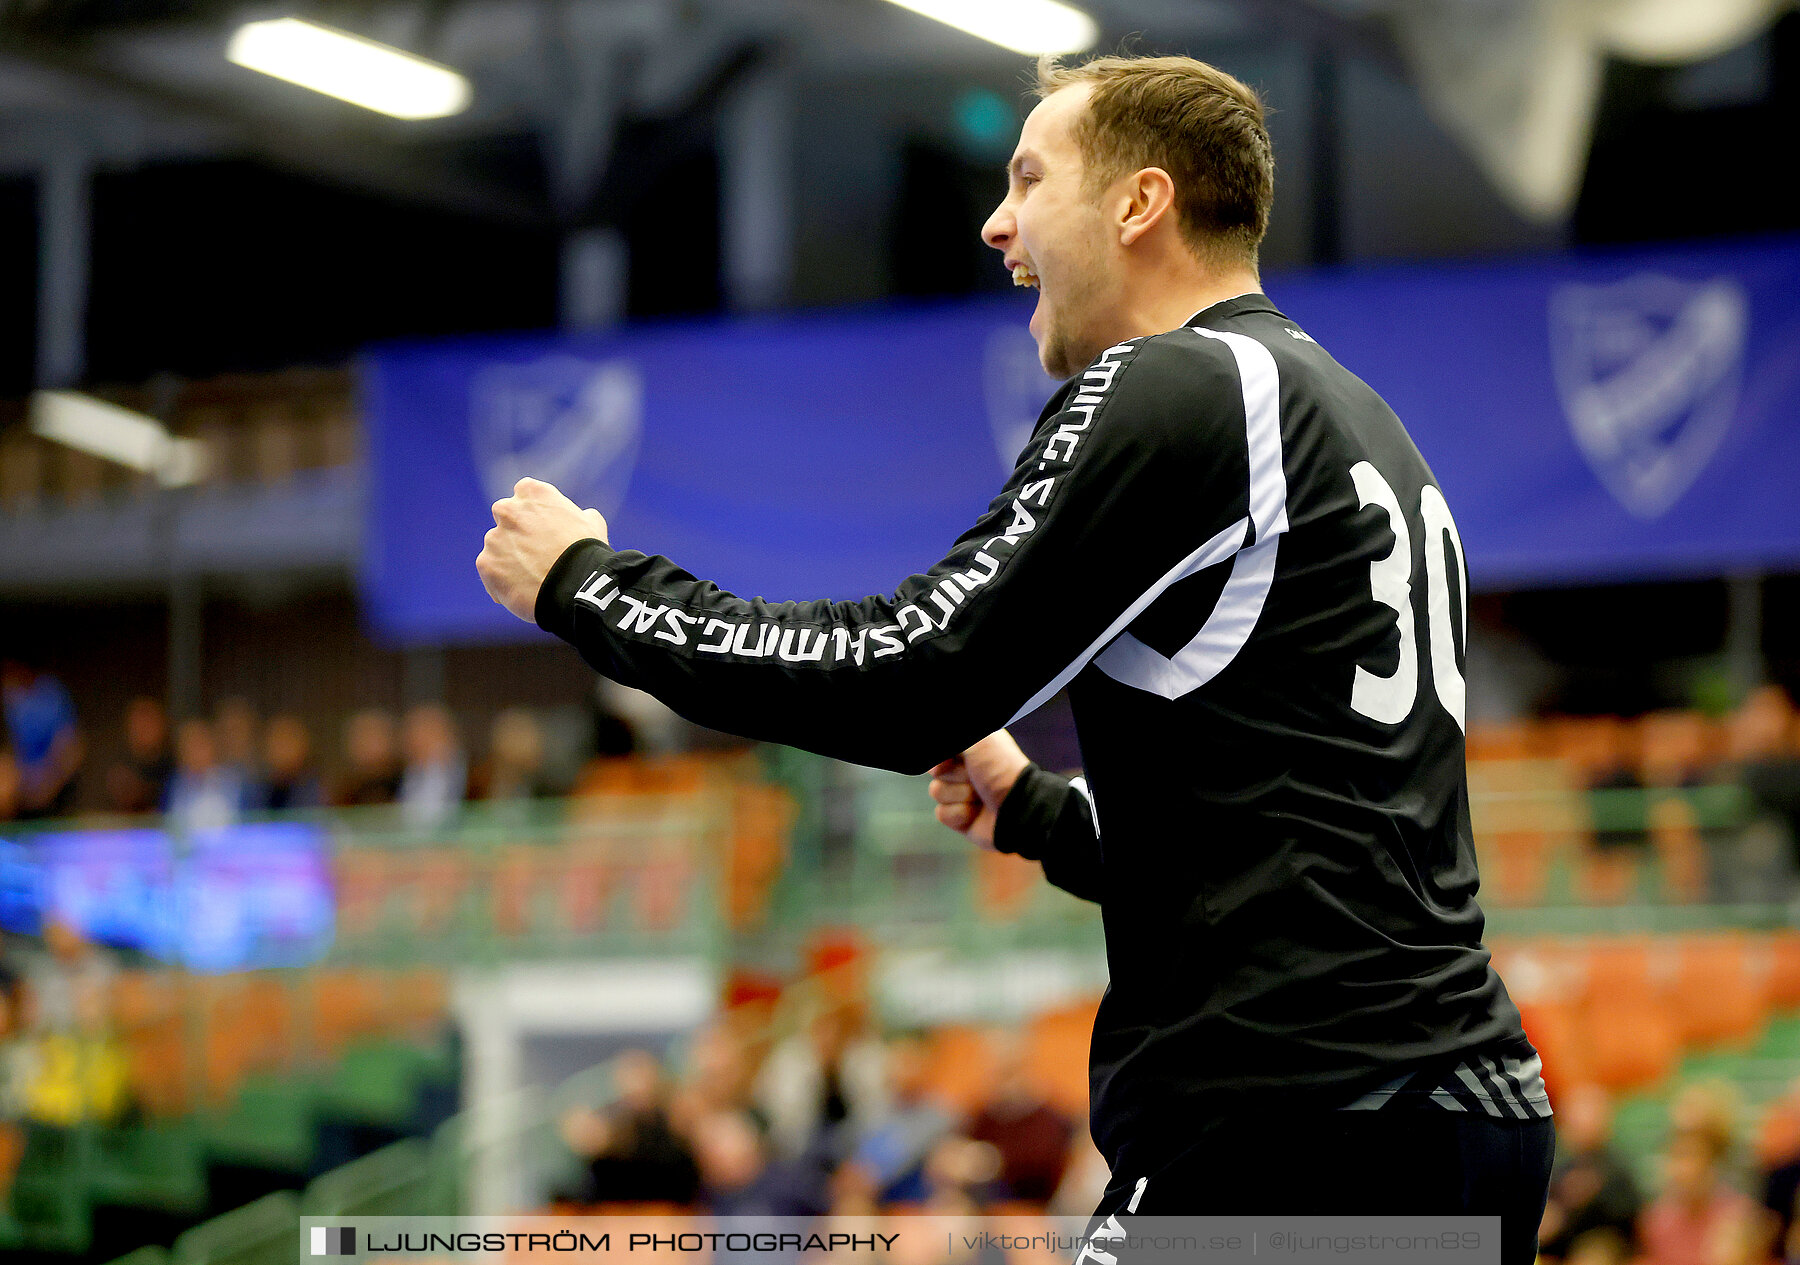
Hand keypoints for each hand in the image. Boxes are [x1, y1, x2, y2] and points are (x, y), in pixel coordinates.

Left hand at [477, 477, 609, 621]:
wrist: (575, 586)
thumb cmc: (587, 554)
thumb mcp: (592, 524)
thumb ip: (580, 515)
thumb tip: (585, 516)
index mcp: (533, 492)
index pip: (524, 493)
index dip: (534, 513)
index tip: (543, 528)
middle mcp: (508, 510)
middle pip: (505, 517)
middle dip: (516, 531)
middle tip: (536, 553)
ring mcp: (494, 538)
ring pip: (497, 547)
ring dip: (508, 558)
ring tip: (532, 579)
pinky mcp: (486, 564)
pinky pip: (490, 572)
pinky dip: (501, 581)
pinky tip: (523, 592)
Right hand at [928, 729, 1030, 848]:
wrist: (1017, 809)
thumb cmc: (1002, 771)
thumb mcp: (979, 741)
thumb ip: (956, 742)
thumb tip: (944, 759)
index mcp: (974, 750)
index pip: (944, 754)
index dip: (943, 759)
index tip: (949, 760)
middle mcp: (968, 770)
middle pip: (936, 770)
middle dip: (954, 774)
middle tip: (975, 777)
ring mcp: (963, 794)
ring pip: (937, 791)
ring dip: (959, 794)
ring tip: (980, 797)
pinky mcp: (961, 818)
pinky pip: (942, 814)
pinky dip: (959, 814)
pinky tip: (976, 814)